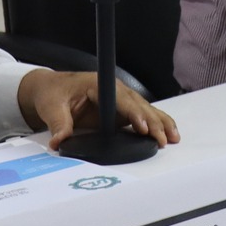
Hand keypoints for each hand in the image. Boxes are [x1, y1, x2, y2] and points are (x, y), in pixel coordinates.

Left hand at [16, 70, 179, 149]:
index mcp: (98, 84)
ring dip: (160, 123)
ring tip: (173, 137)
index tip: (141, 126)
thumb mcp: (51, 107)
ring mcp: (120, 101)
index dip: (133, 112)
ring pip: (145, 110)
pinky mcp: (121, 112)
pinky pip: (142, 117)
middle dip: (152, 122)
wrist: (51, 89)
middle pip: (138, 105)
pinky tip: (168, 134)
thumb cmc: (53, 93)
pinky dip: (156, 124)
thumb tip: (60, 141)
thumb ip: (58, 123)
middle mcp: (114, 90)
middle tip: (162, 139)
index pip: (120, 99)